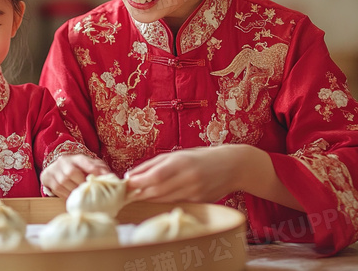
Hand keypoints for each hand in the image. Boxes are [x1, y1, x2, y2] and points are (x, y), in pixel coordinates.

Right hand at [40, 154, 110, 197]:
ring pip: (64, 182)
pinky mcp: (48, 179)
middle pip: (72, 172)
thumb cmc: (77, 169)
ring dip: (74, 191)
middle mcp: (64, 162)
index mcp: (76, 158)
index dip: (92, 168)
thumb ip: (100, 169)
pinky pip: (58, 190)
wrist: (56, 169)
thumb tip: (109, 176)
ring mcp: (55, 171)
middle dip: (82, 183)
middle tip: (90, 191)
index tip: (100, 177)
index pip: (84, 161)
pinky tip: (73, 198)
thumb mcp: (88, 166)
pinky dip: (67, 195)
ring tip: (83, 197)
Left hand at [125, 146, 242, 202]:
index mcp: (182, 162)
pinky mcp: (199, 202)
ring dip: (148, 200)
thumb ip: (153, 164)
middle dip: (139, 193)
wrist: (232, 166)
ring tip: (136, 197)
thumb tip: (131, 175)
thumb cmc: (200, 157)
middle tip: (126, 194)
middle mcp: (189, 178)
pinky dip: (163, 202)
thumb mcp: (177, 154)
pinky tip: (155, 200)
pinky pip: (176, 203)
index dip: (138, 182)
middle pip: (157, 191)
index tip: (125, 184)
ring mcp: (195, 192)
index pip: (155, 176)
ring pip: (164, 200)